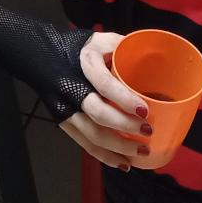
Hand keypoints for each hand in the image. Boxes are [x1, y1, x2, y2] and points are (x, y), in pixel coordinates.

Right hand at [61, 33, 153, 170]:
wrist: (45, 56)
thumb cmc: (82, 48)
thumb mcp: (103, 39)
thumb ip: (124, 46)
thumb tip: (156, 55)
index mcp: (85, 64)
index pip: (104, 84)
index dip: (124, 99)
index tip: (145, 110)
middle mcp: (72, 89)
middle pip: (97, 114)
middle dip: (124, 127)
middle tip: (148, 131)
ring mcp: (66, 109)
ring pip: (91, 135)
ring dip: (118, 147)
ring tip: (141, 152)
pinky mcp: (64, 123)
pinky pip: (85, 144)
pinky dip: (105, 156)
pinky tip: (123, 163)